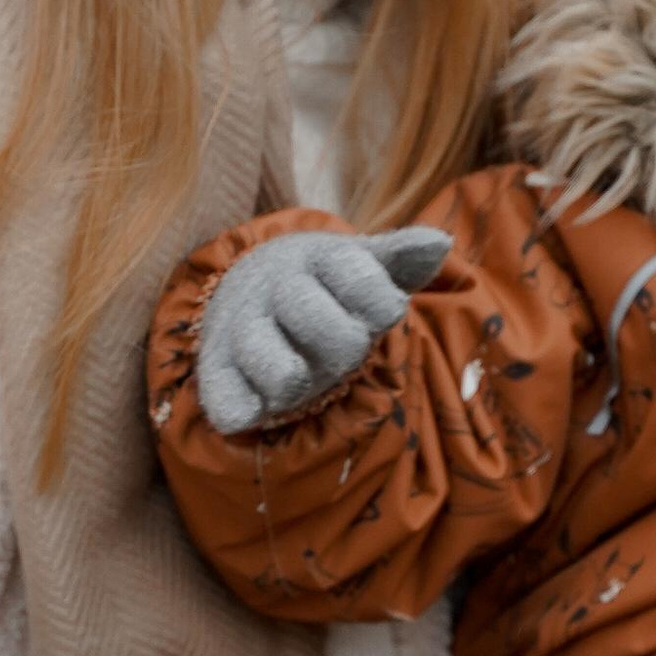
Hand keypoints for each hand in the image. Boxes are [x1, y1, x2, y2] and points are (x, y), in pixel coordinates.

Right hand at [196, 226, 451, 436]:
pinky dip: (245, 411)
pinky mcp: (216, 368)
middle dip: (344, 345)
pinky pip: (229, 402)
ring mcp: (241, 329)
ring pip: (276, 368)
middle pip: (323, 326)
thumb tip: (440, 243)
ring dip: (296, 380)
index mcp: (317, 258)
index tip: (379, 312)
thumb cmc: (325, 287)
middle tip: (343, 349)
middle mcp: (275, 289)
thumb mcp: (360, 264)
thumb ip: (401, 256)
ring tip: (300, 375)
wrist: (246, 287)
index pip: (363, 281)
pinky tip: (260, 407)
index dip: (381, 307)